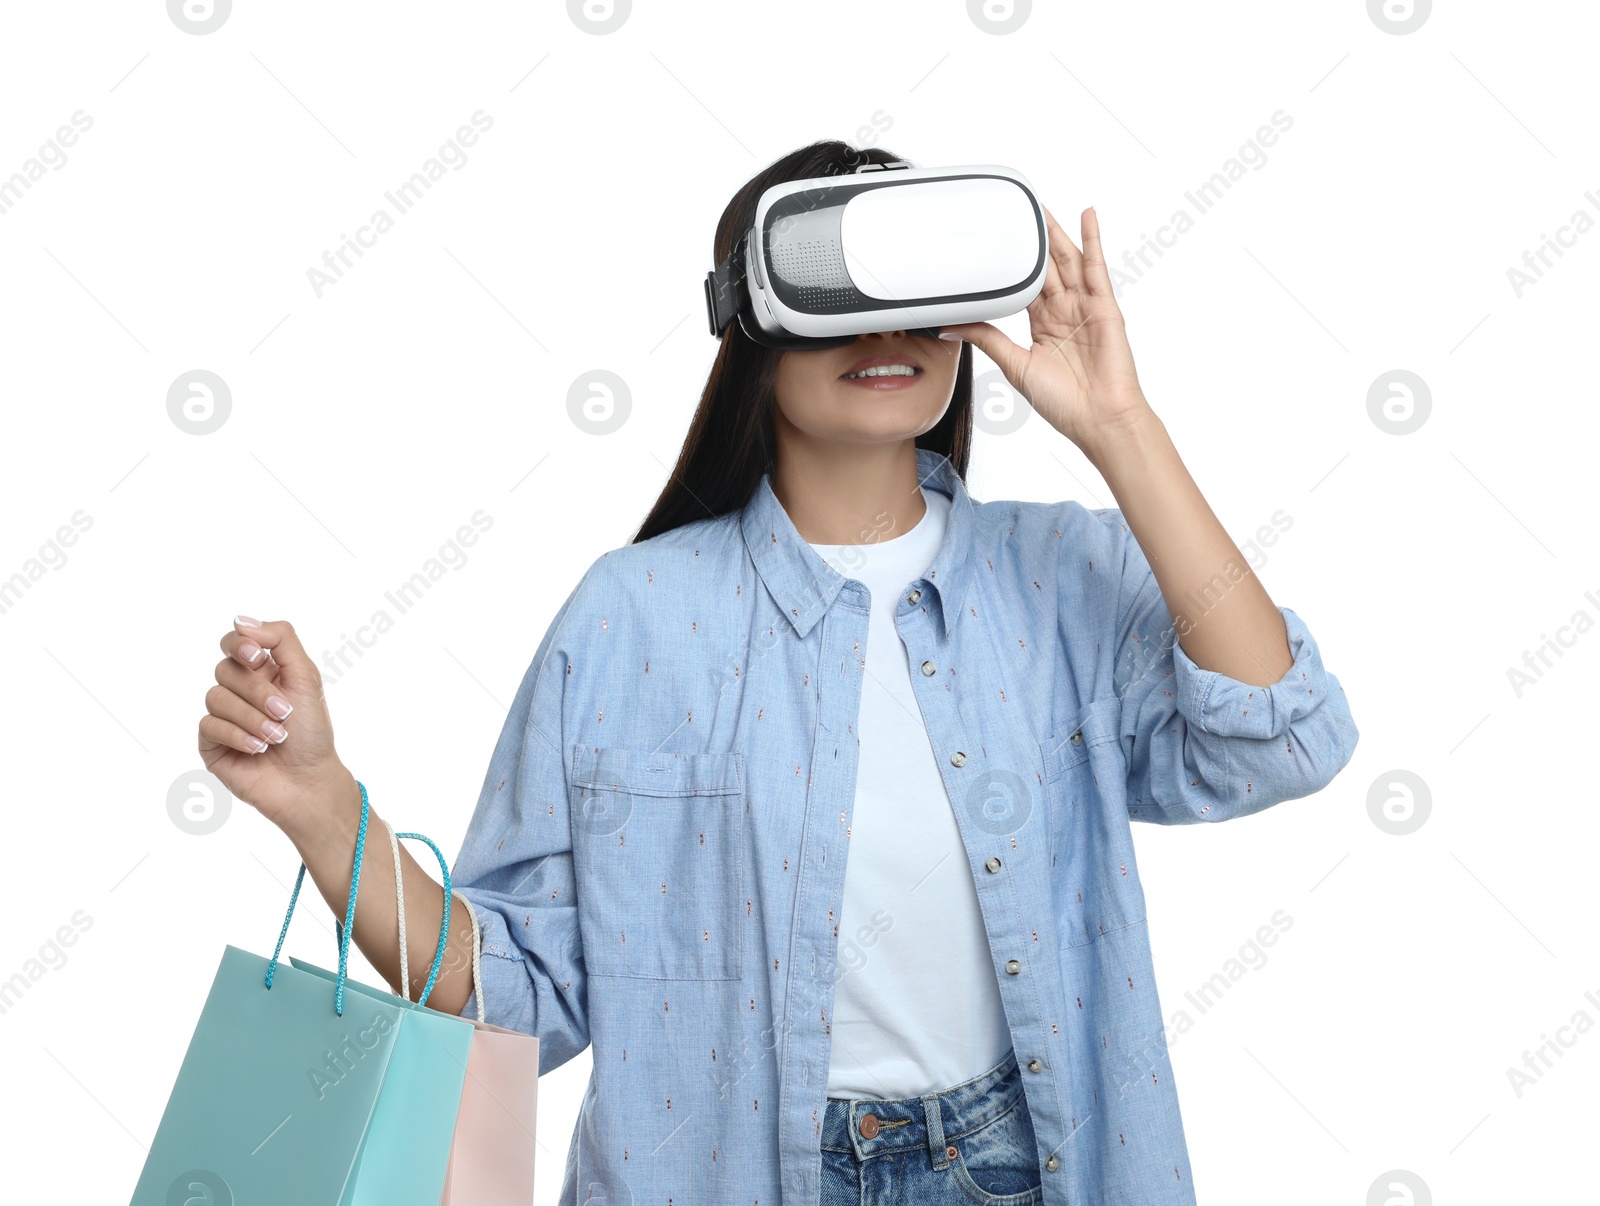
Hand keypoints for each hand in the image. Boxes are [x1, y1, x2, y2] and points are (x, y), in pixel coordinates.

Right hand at [199, 617, 353, 840]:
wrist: (309, 780)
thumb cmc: (312, 732)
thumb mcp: (306, 677)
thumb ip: (281, 639)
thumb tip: (240, 620)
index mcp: (262, 671)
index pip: (234, 641)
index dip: (239, 643)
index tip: (256, 656)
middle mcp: (239, 691)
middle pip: (226, 669)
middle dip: (257, 691)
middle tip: (285, 712)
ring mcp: (222, 717)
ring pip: (215, 696)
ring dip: (252, 717)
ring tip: (277, 736)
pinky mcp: (210, 744)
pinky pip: (209, 725)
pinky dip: (238, 735)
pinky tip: (259, 749)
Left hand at [939, 206, 1151, 459]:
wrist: (1099, 420)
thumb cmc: (1064, 403)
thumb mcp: (1015, 365)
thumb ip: (987, 339)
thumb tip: (951, 326)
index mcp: (1044, 325)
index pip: (1024, 285)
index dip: (1012, 263)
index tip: (997, 241)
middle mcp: (1065, 312)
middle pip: (1046, 267)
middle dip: (1034, 239)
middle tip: (1018, 210)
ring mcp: (1086, 307)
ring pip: (1068, 261)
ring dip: (1056, 233)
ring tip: (1042, 206)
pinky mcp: (1105, 307)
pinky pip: (1097, 268)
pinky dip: (1093, 240)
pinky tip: (1087, 216)